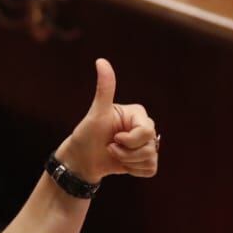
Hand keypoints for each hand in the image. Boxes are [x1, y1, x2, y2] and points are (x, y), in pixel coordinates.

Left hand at [55, 58, 159, 180]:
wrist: (82, 159)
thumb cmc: (87, 134)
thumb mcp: (96, 113)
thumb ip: (104, 89)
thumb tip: (101, 61)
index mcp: (137, 114)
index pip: (146, 131)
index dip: (129, 140)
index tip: (113, 138)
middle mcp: (144, 127)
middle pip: (150, 146)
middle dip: (126, 153)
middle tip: (110, 147)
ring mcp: (146, 144)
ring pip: (150, 158)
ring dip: (128, 162)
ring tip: (114, 154)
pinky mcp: (145, 160)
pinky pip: (151, 169)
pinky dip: (134, 171)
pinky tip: (122, 164)